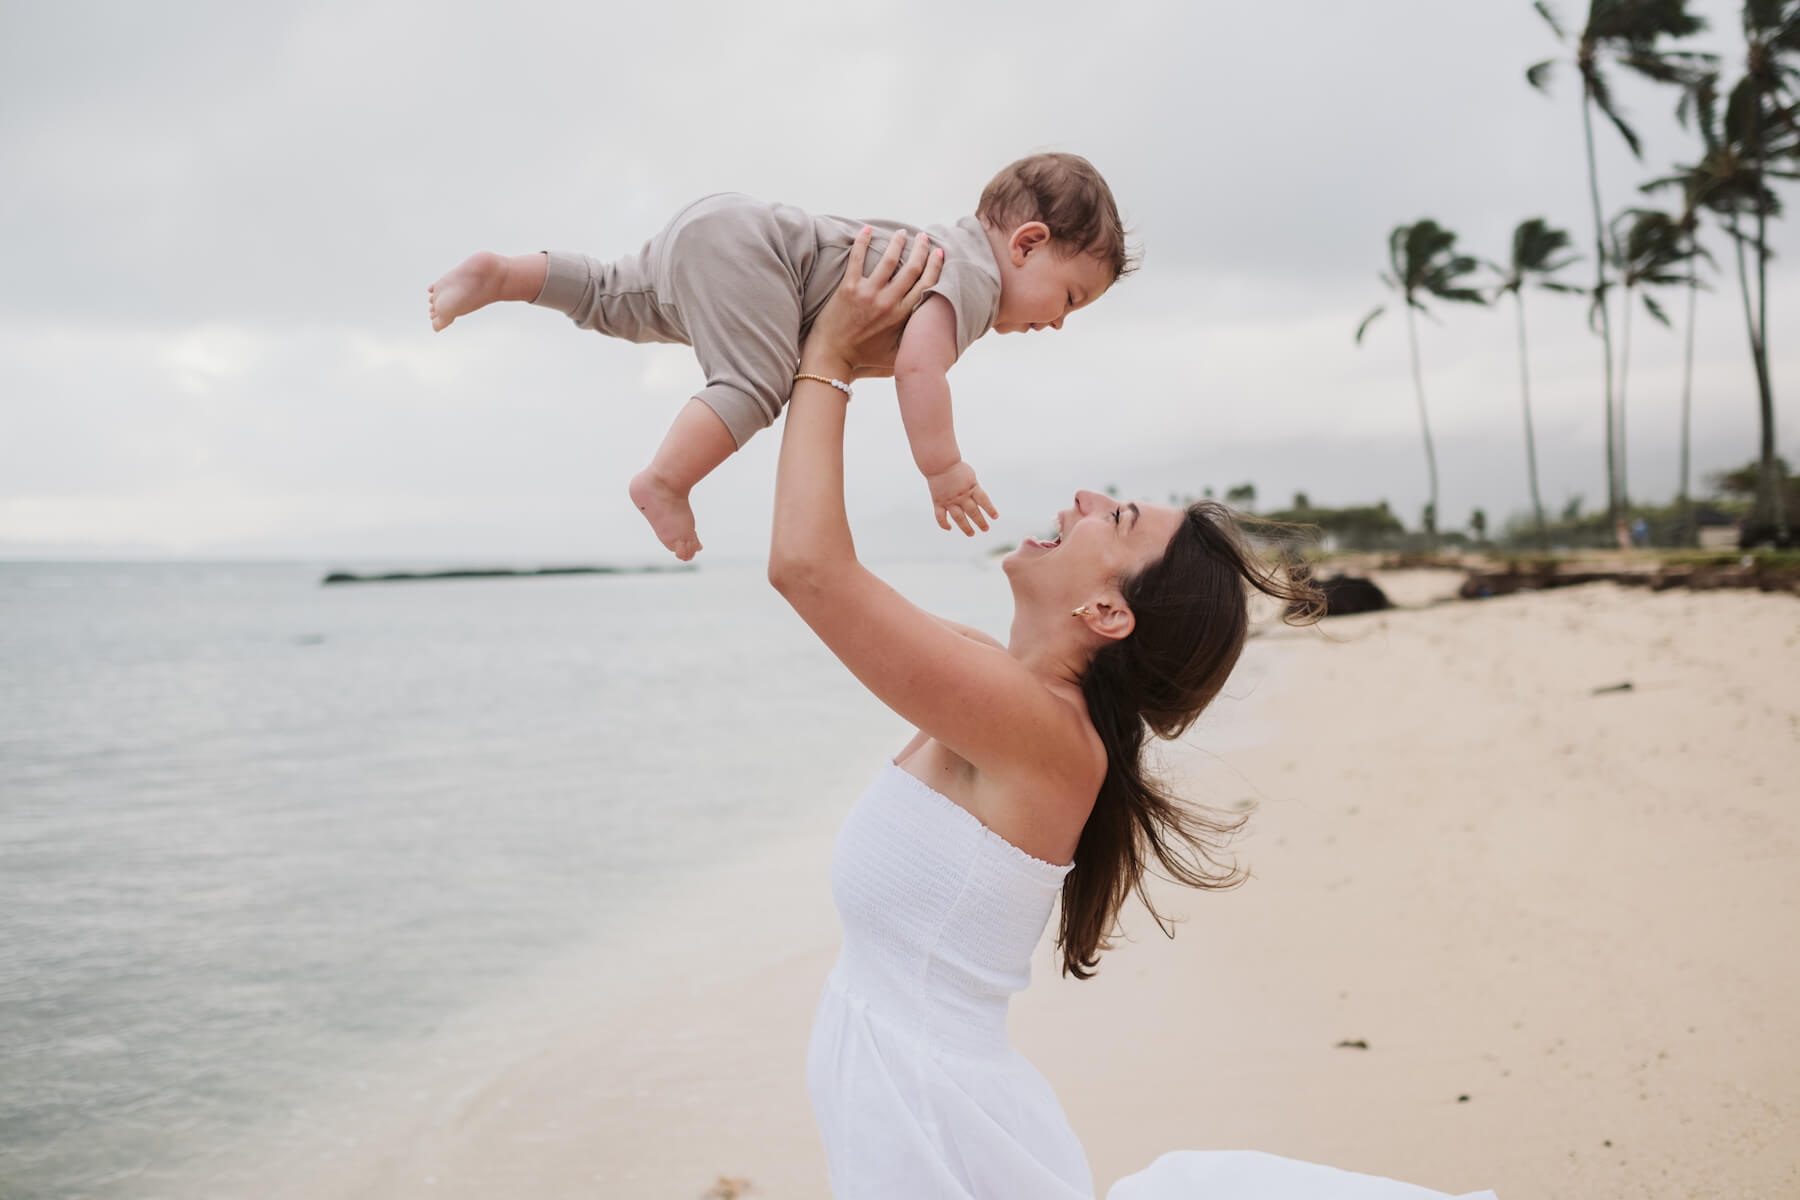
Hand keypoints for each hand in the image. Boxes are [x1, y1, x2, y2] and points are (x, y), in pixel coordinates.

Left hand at [801, 228, 942, 381]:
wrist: (832, 357)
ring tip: (902, 232)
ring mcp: (868, 293)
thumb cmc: (863, 358)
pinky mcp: (848, 288)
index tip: (939, 253)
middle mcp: (887, 302)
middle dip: (921, 249)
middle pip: (911, 268)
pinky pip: (857, 258)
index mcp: (901, 316)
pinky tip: (868, 230)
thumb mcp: (895, 355)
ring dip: (898, 242)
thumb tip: (931, 334)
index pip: (925, 285)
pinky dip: (863, 242)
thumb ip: (913, 342)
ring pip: (889, 260)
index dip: (935, 266)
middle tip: (923, 237)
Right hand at [926, 460, 997, 535]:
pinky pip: (940, 516)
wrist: (939, 463)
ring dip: (966, 527)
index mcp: (971, 487)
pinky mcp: (938, 502)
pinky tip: (949, 528)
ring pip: (958, 518)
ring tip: (972, 534)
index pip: (984, 500)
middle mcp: (961, 496)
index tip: (995, 517)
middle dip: (980, 522)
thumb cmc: (957, 468)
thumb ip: (975, 489)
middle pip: (973, 512)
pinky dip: (944, 524)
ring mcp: (949, 500)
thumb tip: (980, 502)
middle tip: (986, 529)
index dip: (990, 509)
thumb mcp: (971, 476)